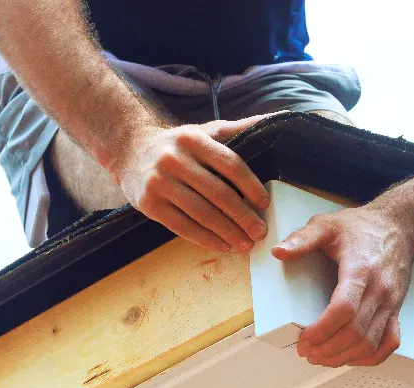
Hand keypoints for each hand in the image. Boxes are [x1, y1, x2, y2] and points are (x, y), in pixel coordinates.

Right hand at [112, 115, 275, 252]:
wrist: (131, 151)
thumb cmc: (178, 145)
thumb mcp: (206, 131)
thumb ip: (240, 129)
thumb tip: (283, 116)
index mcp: (193, 139)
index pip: (229, 163)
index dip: (249, 185)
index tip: (264, 203)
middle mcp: (173, 159)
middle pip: (217, 192)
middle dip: (242, 215)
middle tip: (260, 231)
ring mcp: (159, 183)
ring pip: (200, 213)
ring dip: (226, 232)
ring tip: (245, 244)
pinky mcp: (149, 204)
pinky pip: (182, 226)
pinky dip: (205, 239)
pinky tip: (222, 245)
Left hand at [271, 202, 413, 366]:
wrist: (400, 226)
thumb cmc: (361, 227)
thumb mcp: (326, 225)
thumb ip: (302, 238)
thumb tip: (278, 252)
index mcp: (360, 270)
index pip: (344, 310)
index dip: (322, 330)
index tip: (304, 339)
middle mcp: (379, 290)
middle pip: (356, 332)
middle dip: (327, 349)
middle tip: (305, 352)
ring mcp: (391, 302)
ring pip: (371, 342)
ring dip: (344, 357)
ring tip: (321, 358)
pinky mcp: (396, 309)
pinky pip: (389, 342)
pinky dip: (370, 356)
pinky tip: (350, 358)